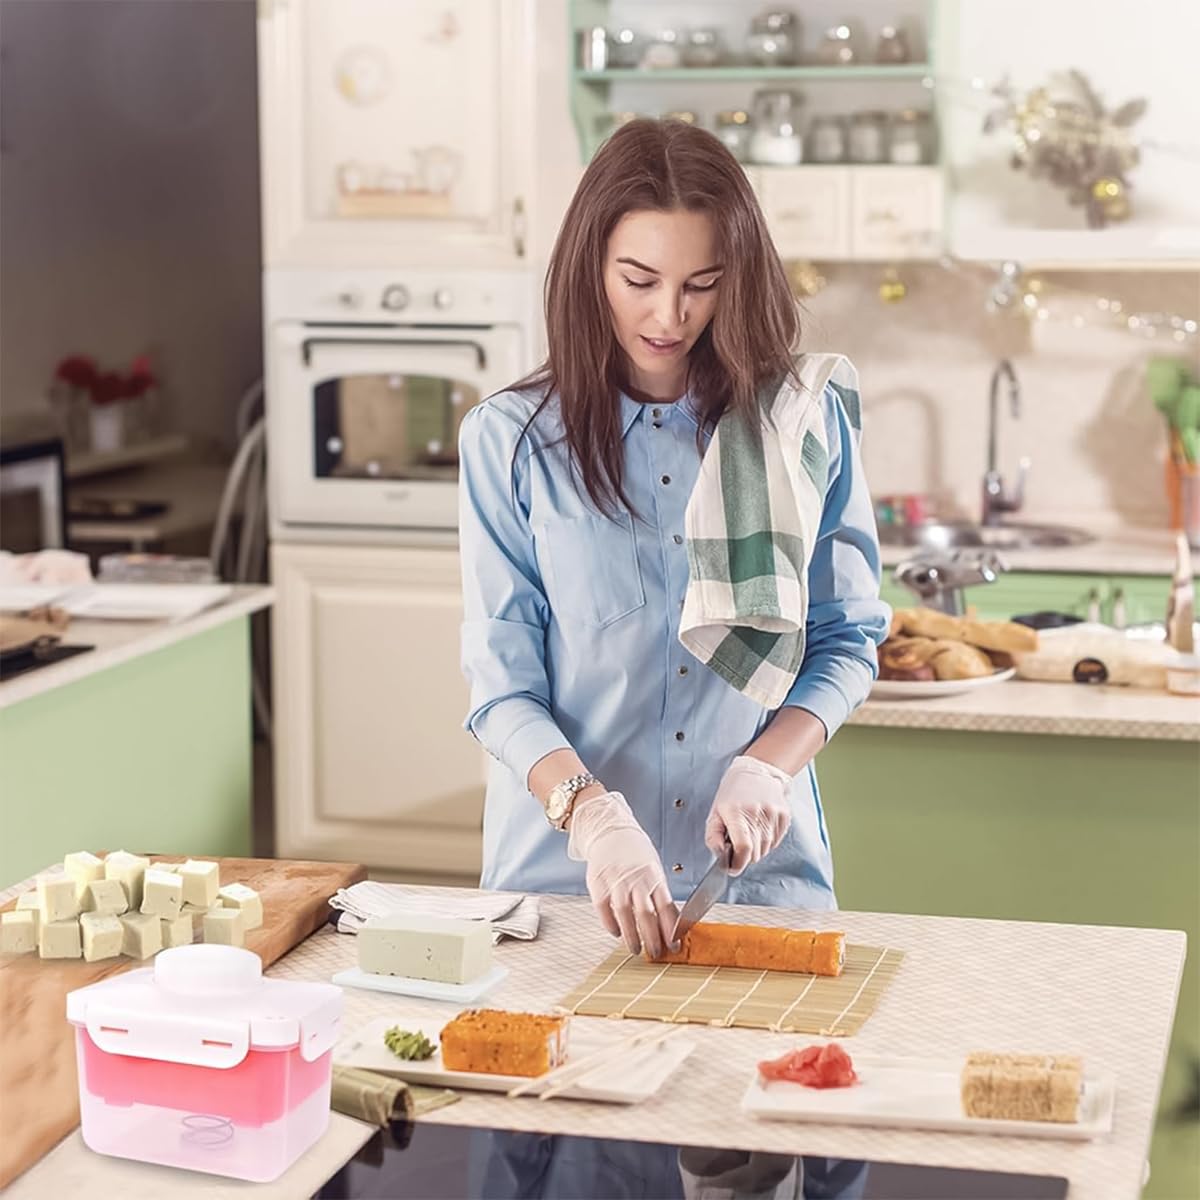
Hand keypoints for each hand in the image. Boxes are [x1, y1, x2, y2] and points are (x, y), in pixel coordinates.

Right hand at [567, 791, 676, 958]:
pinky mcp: (597, 881)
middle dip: (652, 938)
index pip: (666, 907)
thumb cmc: (635, 852)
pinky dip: (609, 922)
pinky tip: (615, 932)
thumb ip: (659, 893)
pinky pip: (603, 907)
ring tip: (635, 949)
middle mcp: (635, 879)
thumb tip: (670, 923)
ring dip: (631, 935)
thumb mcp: (653, 868)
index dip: (670, 929)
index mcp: (653, 876)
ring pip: (624, 913)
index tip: (674, 946)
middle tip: (655, 953)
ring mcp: (615, 880)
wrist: (610, 830)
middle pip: (646, 914)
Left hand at [704, 755, 792, 875]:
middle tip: (737, 842)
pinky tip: (760, 826)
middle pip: (754, 854)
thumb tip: (720, 857)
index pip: (743, 848)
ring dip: (756, 848)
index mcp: (736, 813)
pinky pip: (775, 842)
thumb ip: (713, 837)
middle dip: (744, 855)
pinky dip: (766, 840)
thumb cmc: (732, 793)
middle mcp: (757, 814)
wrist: (757, 772)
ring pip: (765, 850)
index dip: (737, 864)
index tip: (731, 867)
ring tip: (749, 830)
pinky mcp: (784, 817)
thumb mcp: (715, 813)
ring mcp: (773, 815)